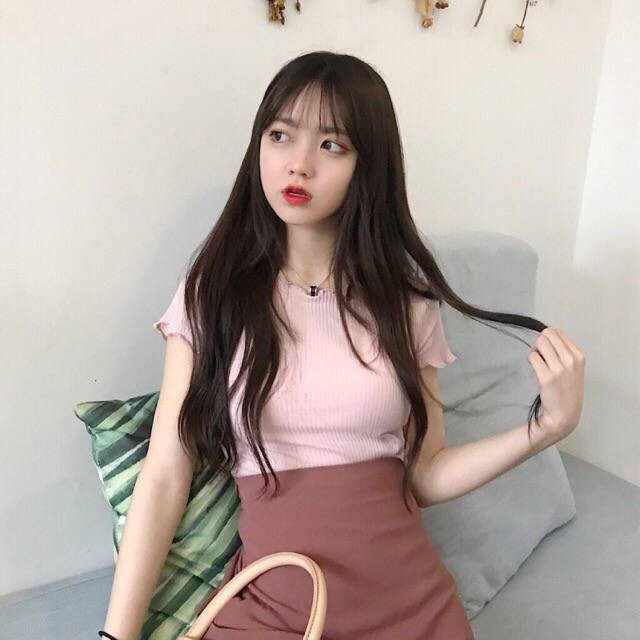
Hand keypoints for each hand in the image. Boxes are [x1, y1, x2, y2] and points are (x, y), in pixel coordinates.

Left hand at [527, 327, 585, 447]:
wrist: (564, 414)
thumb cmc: (567, 391)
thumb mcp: (573, 368)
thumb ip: (563, 352)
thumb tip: (545, 338)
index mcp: (578, 356)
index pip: (558, 332)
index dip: (548, 338)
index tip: (547, 350)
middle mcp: (571, 360)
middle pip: (547, 334)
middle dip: (540, 342)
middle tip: (540, 356)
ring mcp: (559, 368)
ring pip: (540, 342)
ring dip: (535, 351)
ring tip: (538, 363)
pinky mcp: (546, 377)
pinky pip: (533, 357)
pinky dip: (531, 360)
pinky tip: (536, 370)